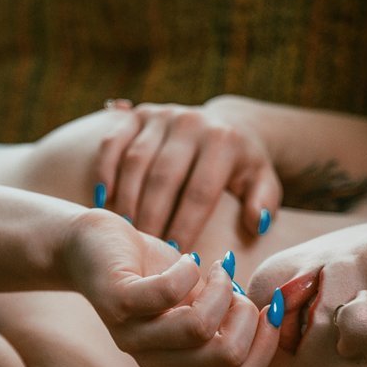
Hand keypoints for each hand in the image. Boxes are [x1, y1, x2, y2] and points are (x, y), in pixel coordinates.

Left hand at [61, 211, 281, 366]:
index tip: (272, 306)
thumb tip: (284, 321)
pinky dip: (190, 271)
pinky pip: (169, 294)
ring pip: (200, 329)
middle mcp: (155, 362)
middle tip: (234, 287)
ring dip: (220, 290)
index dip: (268, 344)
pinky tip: (188, 260)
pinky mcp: (118, 302)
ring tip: (214, 269)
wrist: (93, 246)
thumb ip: (233, 319)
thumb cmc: (155, 272)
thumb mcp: (203, 300)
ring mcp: (133, 335)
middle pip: (226, 359)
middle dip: (248, 316)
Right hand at [94, 101, 281, 250]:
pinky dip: (106, 170)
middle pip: (164, 177)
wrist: (225, 124)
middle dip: (153, 216)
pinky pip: (114, 141)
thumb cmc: (241, 167)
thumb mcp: (262, 183)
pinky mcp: (139, 113)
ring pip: (136, 161)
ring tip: (125, 230)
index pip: (200, 191)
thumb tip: (255, 222)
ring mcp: (163, 116)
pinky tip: (104, 199)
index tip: (175, 253)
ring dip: (128, 198)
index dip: (186, 224)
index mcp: (223, 141)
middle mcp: (192, 122)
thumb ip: (263, 204)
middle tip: (144, 248)